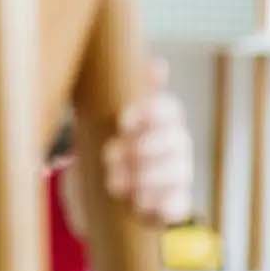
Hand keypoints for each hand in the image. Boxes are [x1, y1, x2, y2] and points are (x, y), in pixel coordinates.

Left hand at [64, 59, 193, 235]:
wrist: (91, 190)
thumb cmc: (100, 144)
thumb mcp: (103, 115)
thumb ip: (124, 89)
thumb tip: (159, 64)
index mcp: (162, 121)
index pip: (170, 109)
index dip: (150, 113)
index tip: (122, 122)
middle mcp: (176, 147)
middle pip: (175, 142)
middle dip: (142, 149)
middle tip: (110, 156)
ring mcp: (178, 177)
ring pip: (177, 174)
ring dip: (145, 178)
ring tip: (114, 183)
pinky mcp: (173, 205)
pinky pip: (178, 206)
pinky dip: (161, 206)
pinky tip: (140, 204)